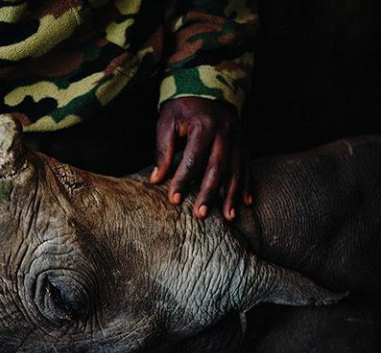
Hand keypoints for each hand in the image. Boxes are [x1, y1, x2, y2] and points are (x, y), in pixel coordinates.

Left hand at [151, 97, 251, 221]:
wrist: (206, 84)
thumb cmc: (182, 107)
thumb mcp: (167, 122)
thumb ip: (163, 151)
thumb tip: (155, 180)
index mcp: (204, 126)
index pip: (192, 159)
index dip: (183, 180)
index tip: (174, 199)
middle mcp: (225, 132)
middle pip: (217, 168)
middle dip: (209, 194)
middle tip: (201, 215)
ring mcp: (237, 137)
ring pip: (236, 170)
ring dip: (232, 196)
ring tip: (229, 217)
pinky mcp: (243, 142)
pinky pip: (246, 165)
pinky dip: (247, 185)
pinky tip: (246, 202)